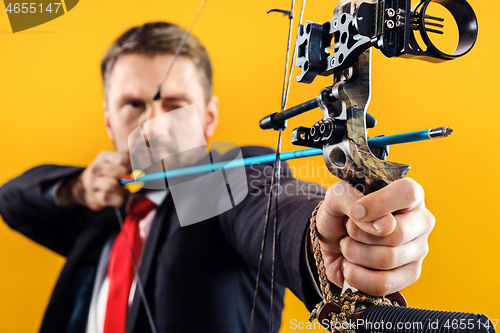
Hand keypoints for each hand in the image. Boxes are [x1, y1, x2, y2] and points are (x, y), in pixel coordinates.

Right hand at [57, 151, 130, 209]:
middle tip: (125, 181)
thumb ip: (132, 159)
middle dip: (127, 177)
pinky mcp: (93, 197)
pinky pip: (107, 198)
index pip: (124, 159)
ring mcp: (92, 182)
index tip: (130, 170)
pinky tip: (117, 197)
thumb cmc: (110, 175)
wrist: (89, 189)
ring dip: (120, 189)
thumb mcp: (119, 163)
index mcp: (105, 156)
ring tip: (119, 189)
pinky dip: (116, 199)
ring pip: (111, 185)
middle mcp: (96, 168)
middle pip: (121, 171)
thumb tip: (141, 154)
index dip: (132, 166)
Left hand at [314, 178, 434, 295]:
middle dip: (359, 234)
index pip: (407, 193)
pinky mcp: (410, 274)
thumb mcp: (337, 195)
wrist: (331, 240)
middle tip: (348, 230)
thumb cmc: (340, 212)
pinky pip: (383, 283)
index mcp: (408, 193)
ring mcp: (419, 249)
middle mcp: (420, 220)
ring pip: (388, 259)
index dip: (378, 204)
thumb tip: (384, 225)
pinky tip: (350, 265)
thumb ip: (354, 200)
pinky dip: (356, 275)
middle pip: (396, 234)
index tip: (354, 212)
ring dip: (354, 253)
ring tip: (347, 245)